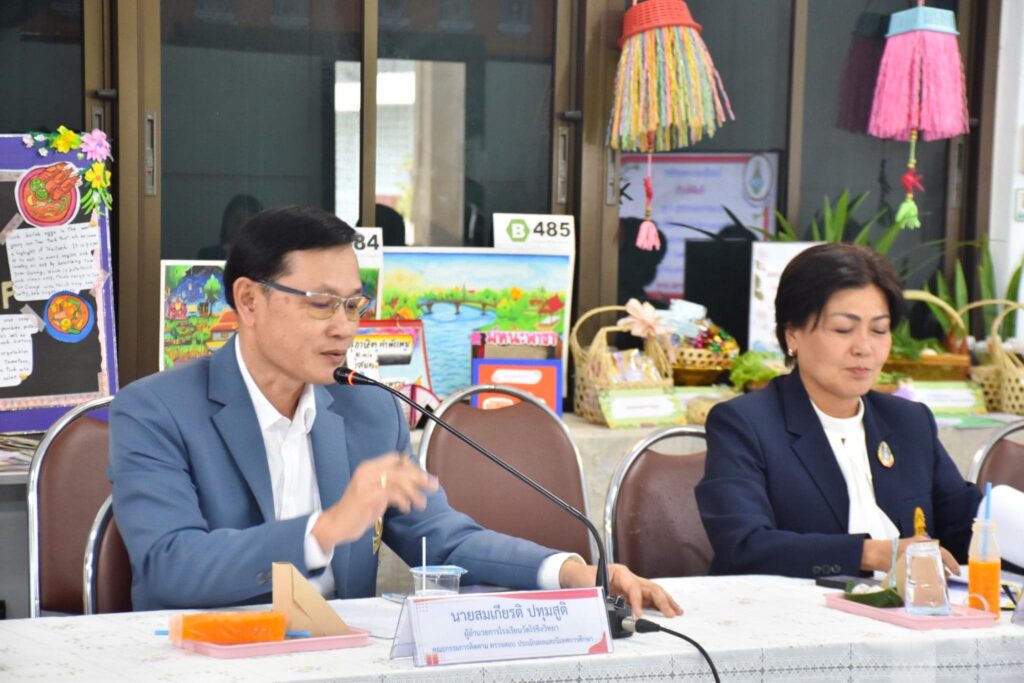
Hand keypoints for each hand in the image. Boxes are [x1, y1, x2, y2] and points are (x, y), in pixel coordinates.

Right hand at [313, 453, 437, 549]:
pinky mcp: (366, 496)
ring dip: (414, 492)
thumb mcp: (377, 494)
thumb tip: (416, 483)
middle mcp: (367, 471)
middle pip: (400, 468)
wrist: (336, 525)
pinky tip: (406, 508)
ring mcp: (366, 483)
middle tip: (433, 486)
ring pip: (398, 480)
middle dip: (420, 477)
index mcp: (370, 467)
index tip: (425, 478)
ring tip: (421, 504)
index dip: (412, 467)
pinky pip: (391, 493)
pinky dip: (403, 500)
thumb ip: (391, 486)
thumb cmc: (358, 511)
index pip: (396, 459)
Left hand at [558, 560, 682, 617]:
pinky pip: (648, 598)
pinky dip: (658, 605)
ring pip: (653, 592)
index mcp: (620, 573)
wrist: (578, 576)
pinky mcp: (632, 593)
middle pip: (650, 587)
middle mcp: (629, 578)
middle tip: (670, 614)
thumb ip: (599, 595)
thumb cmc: (583, 578)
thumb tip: (607, 607)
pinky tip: (667, 610)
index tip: (638, 615)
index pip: (633, 587)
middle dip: (662, 600)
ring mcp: (632, 584)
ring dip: (665, 601)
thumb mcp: (588, 585)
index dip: (638, 601)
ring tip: (676, 611)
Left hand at [861, 535, 959, 575]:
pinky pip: (922, 558)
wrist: (874, 554)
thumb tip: (936, 583)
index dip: (952, 563)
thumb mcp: (909, 567)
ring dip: (935, 568)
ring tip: (938, 580)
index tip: (957, 573)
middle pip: (938, 555)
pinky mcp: (908, 551)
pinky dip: (926, 566)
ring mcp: (914, 546)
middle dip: (943, 568)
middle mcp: (920, 543)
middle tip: (947, 580)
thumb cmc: (890, 559)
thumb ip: (924, 573)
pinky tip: (926, 576)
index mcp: (923, 544)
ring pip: (930, 558)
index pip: (943, 553)